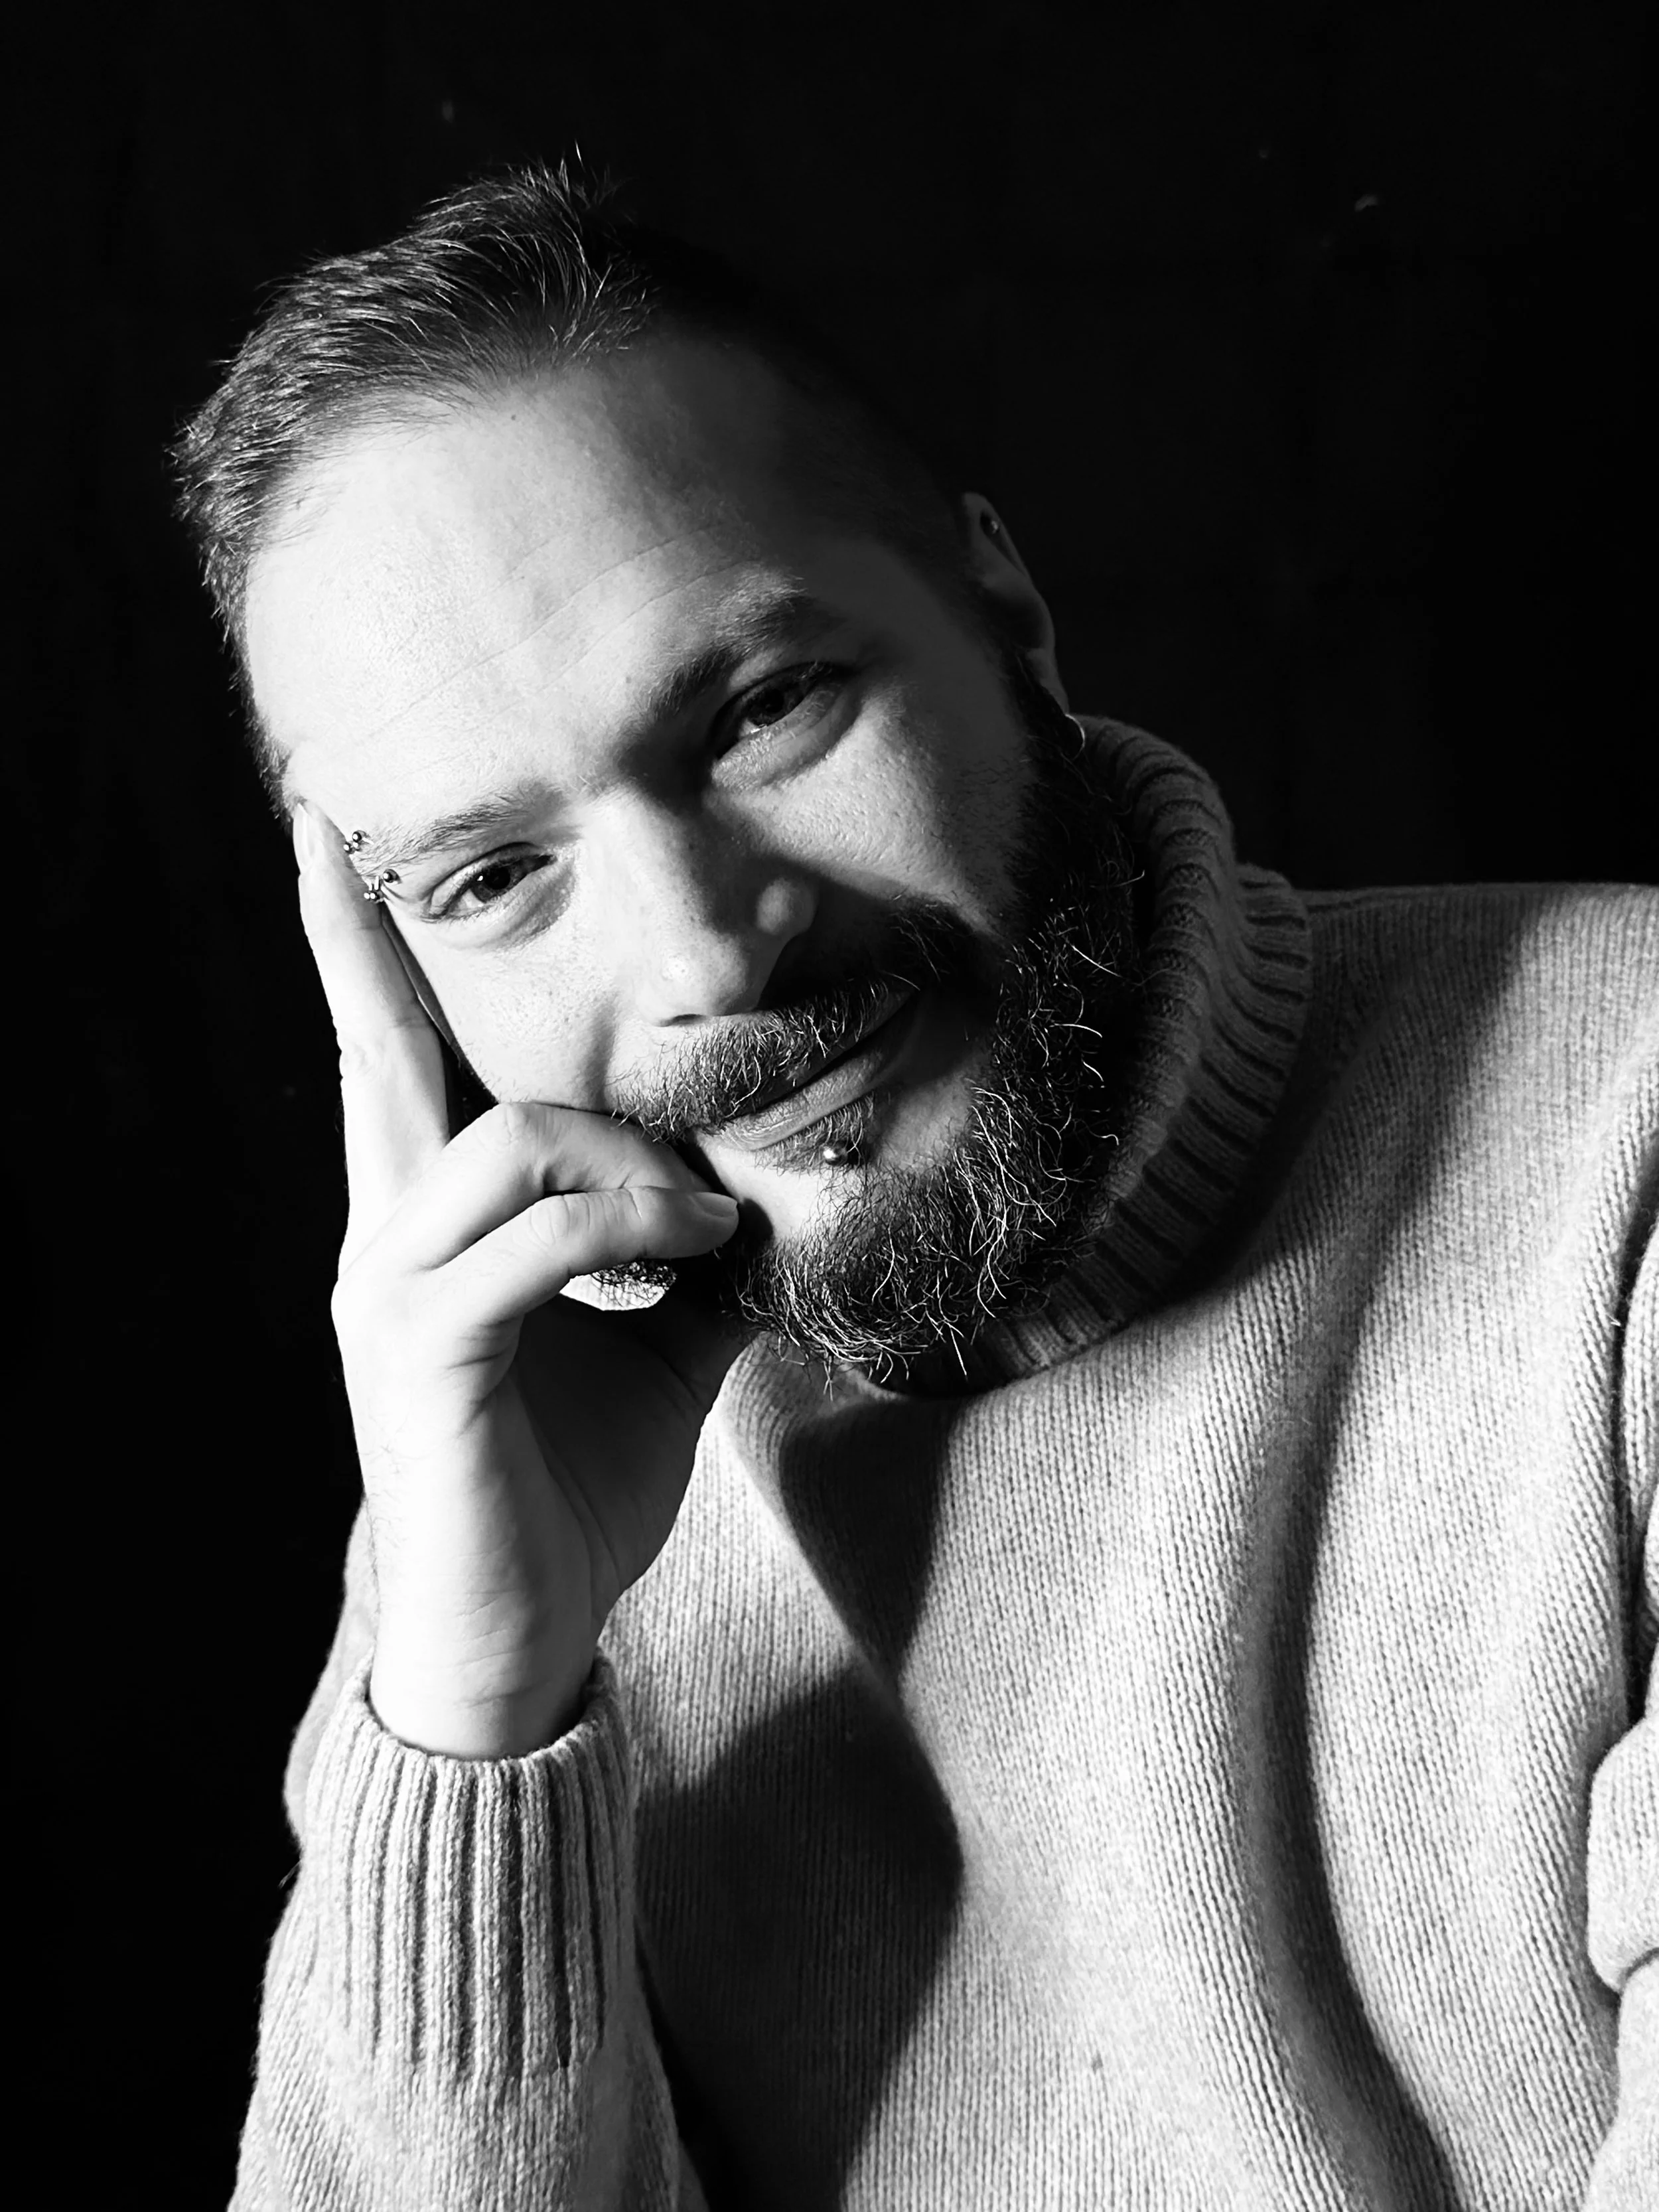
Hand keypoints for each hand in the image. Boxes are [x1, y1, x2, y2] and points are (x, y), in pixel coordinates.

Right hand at [294, 802, 744, 1756]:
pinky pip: (539, 1240)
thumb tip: (772, 1198)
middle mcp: (387, 1244)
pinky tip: (697, 1242)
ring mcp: (395, 1297)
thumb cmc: (571, 1491)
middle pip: (389, 1062)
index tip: (323, 838)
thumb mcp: (658, 1356)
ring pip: (506, 1141)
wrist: (525, 1636)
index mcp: (428, 1229)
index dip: (352, 950)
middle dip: (375, 949)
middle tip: (442, 923)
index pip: (384, 1063)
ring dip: (628, 1155)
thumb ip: (695, 1266)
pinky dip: (635, 1222)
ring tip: (704, 1211)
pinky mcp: (428, 1357)